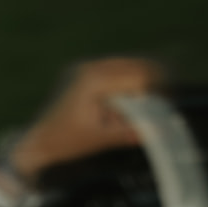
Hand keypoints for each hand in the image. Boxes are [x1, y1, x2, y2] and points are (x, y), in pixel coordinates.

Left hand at [9, 57, 165, 182]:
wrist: (37, 142)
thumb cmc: (64, 143)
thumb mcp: (99, 140)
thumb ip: (128, 132)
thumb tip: (158, 129)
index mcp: (93, 81)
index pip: (137, 76)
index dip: (158, 87)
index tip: (171, 100)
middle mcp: (90, 67)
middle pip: (137, 63)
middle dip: (155, 79)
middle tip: (169, 97)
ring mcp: (86, 67)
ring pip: (129, 64)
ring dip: (144, 79)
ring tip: (156, 97)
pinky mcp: (85, 72)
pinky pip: (116, 70)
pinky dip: (129, 81)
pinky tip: (136, 97)